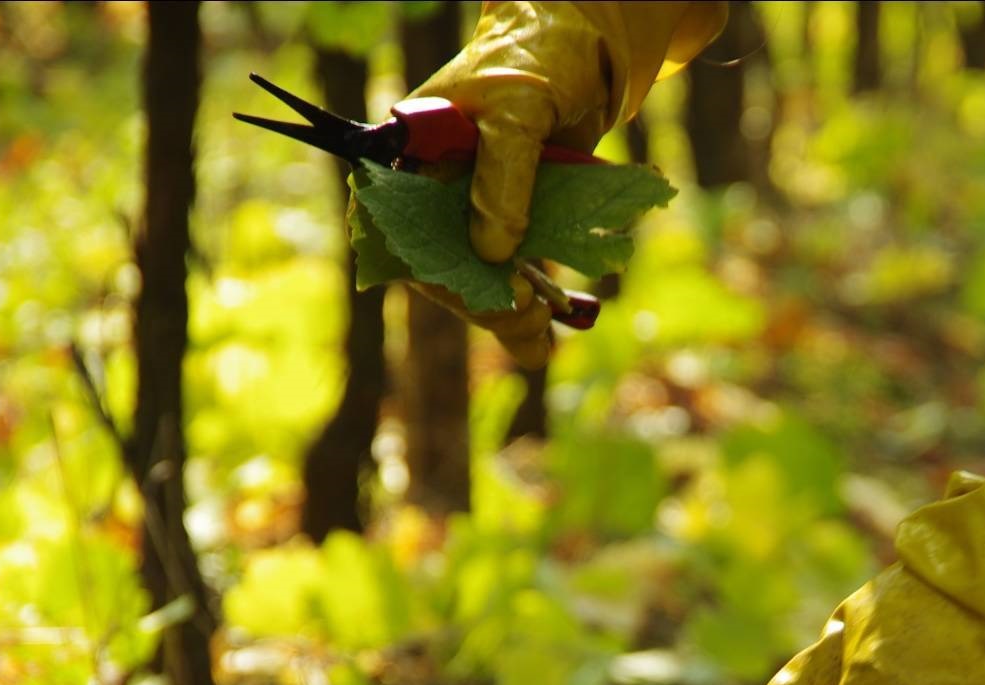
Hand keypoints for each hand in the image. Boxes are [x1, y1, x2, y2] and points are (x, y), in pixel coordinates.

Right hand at [408, 2, 726, 363]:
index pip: (403, 234)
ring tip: (543, 338)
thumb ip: (505, 176)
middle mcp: (431, 188)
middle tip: (533, 324)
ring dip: (510, 312)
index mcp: (407, 158)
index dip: (442, 275)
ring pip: (478, 276)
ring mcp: (469, 206)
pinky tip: (549, 332)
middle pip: (442, 266)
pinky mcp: (508, 217)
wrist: (581, 45)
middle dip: (486, 303)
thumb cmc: (537, 62)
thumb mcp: (519, 112)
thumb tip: (494, 253)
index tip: (495, 295)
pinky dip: (530, 299)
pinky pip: (512, 268)